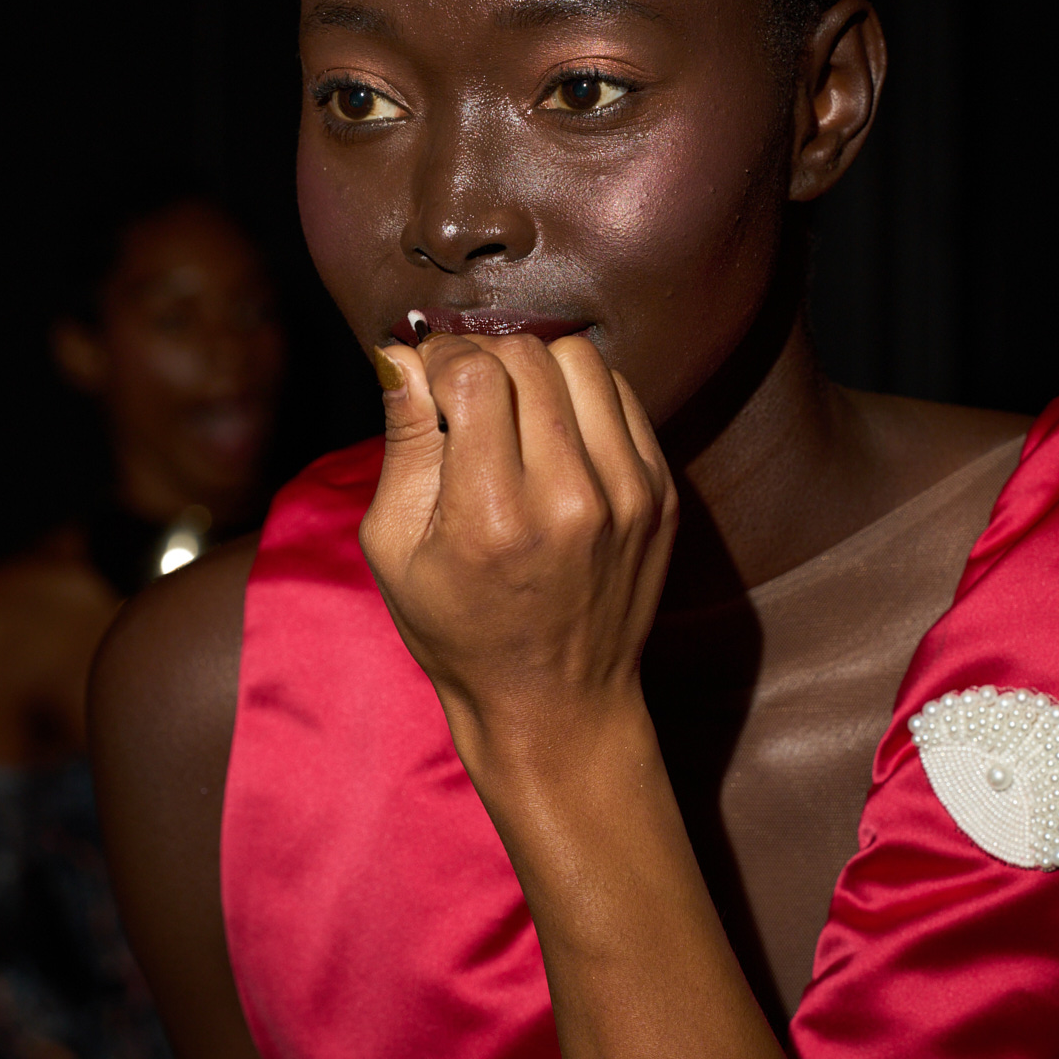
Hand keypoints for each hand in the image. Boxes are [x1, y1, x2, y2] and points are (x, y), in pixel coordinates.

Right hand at [359, 333, 676, 762]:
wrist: (556, 703)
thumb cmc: (459, 631)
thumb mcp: (396, 549)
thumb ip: (402, 445)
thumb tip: (400, 354)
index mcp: (494, 518)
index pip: (476, 374)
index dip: (441, 359)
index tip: (427, 380)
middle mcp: (572, 499)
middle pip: (528, 356)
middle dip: (482, 358)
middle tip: (461, 393)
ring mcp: (629, 494)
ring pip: (581, 359)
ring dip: (535, 366)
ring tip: (509, 408)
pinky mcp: (662, 493)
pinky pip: (621, 394)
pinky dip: (580, 394)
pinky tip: (553, 432)